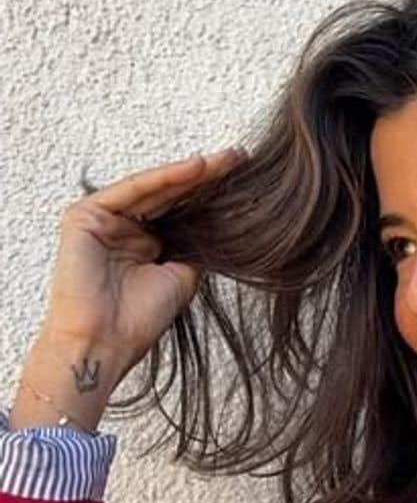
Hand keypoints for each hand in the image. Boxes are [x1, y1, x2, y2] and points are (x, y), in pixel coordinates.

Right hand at [31, 147, 246, 397]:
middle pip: (167, 195)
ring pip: (153, 188)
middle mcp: (120, 228)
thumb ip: (195, 248)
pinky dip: (164, 178)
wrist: (105, 343)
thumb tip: (222, 227)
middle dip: (204, 178)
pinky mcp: (84, 215)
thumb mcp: (181, 277)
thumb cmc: (138, 321)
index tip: (244, 182)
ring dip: (190, 173)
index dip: (209, 197)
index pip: (178, 211)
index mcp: (141, 244)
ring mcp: (101, 219)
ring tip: (224, 161)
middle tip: (239, 159)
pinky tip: (195, 168)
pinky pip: (132, 190)